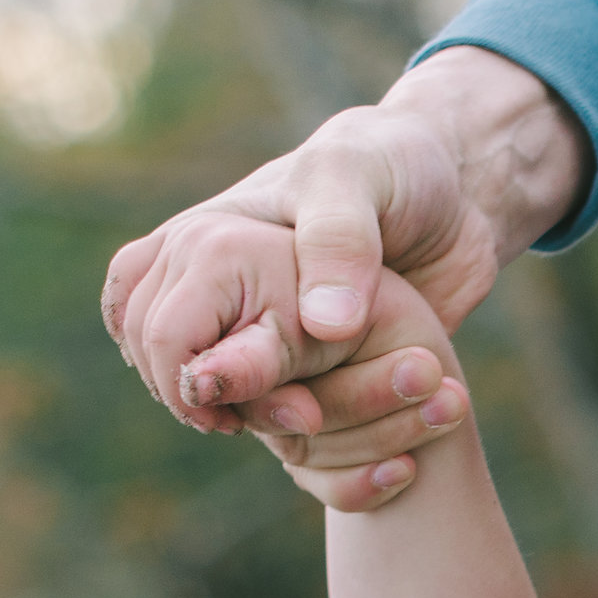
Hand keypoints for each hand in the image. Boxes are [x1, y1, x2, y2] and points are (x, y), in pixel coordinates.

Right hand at [99, 47, 588, 504]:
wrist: (447, 193)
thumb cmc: (396, 169)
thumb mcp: (363, 185)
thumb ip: (341, 246)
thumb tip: (323, 328)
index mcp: (208, 238)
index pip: (161, 331)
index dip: (191, 385)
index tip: (244, 418)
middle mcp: (204, 274)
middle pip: (150, 356)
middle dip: (196, 402)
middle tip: (252, 427)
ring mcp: (234, 307)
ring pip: (169, 368)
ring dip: (204, 407)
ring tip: (252, 428)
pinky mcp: (274, 338)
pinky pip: (220, 381)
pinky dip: (231, 408)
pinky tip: (259, 424)